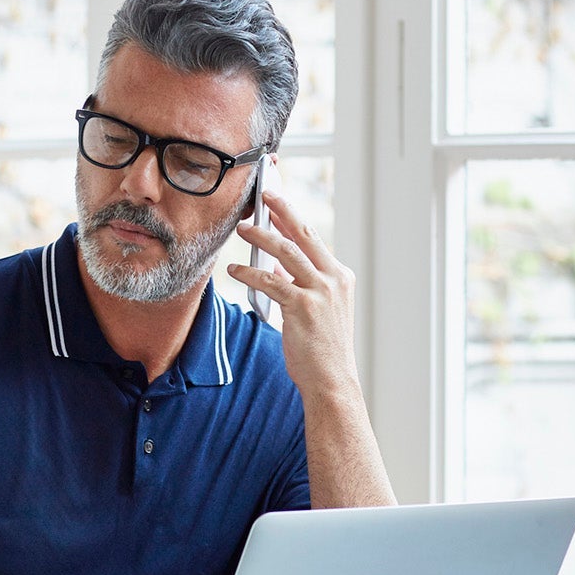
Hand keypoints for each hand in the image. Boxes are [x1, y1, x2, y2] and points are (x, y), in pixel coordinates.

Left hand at [228, 189, 360, 403]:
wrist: (331, 379)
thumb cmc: (321, 348)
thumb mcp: (315, 310)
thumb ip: (298, 284)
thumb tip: (275, 265)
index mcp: (340, 277)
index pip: (313, 239)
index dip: (292, 218)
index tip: (276, 202)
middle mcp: (334, 279)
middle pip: (304, 234)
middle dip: (282, 211)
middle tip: (264, 195)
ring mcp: (321, 292)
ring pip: (286, 253)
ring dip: (261, 237)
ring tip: (241, 228)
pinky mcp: (303, 307)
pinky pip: (270, 281)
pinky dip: (249, 273)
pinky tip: (234, 271)